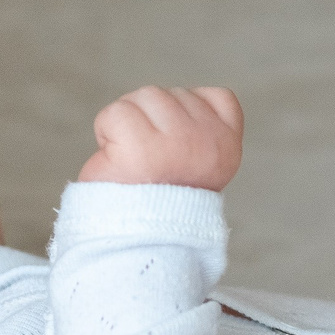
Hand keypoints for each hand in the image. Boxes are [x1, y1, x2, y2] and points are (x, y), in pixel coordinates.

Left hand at [77, 86, 244, 190]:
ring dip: (126, 125)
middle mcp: (208, 141)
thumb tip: (175, 98)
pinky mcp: (140, 147)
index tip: (175, 153)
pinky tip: (116, 159)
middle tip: (149, 163)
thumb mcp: (196, 161)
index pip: (215, 96)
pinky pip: (116, 113)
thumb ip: (198, 129)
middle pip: (169, 95)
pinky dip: (106, 131)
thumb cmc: (157, 199)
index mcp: (227, 145)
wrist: (136, 239)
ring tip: (132, 161)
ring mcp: (177, 142)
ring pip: (143, 98)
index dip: (185, 116)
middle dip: (149, 121)